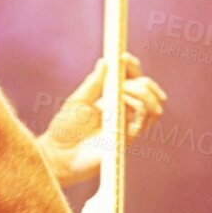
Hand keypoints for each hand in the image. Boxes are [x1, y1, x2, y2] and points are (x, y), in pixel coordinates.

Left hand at [42, 55, 166, 183]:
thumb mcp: (78, 100)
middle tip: (124, 81)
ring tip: (123, 92)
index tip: (123, 57)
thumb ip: (94, 82)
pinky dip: (139, 105)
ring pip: (151, 103)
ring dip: (141, 92)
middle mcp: (122, 109)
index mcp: (110, 97)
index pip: (131, 78)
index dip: (131, 66)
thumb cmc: (65, 129)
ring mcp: (126, 124)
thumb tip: (105, 61)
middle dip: (141, 80)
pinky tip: (124, 102)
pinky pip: (144, 119)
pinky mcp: (127, 138)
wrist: (60, 155)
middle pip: (146, 89)